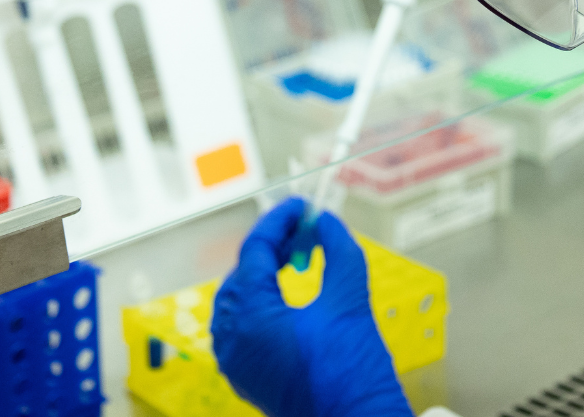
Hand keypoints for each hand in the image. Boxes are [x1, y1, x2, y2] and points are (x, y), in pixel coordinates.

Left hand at [211, 198, 412, 416]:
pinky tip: (291, 295)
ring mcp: (236, 362)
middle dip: (272, 247)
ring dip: (266, 274)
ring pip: (238, 301)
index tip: (302, 206)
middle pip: (242, 274)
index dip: (278, 222)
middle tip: (306, 230)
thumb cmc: (351, 370)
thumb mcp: (350, 300)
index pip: (255, 252)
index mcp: (249, 318)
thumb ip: (337, 250)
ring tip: (301, 258)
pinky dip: (262, 303)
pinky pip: (241, 327)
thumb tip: (326, 222)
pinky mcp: (247, 377)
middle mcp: (231, 340)